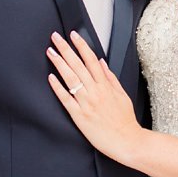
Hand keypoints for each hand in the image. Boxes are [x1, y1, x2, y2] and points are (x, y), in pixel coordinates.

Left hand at [47, 31, 142, 160]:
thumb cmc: (125, 120)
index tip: (73, 35)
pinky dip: (58, 87)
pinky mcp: (79, 115)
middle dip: (66, 49)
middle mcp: (95, 92)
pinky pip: (66, 99)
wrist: (127, 141)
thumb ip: (110, 78)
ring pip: (71, 78)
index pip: (92, 60)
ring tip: (50, 52)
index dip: (82, 46)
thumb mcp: (122, 95)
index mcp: (106, 86)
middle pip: (78, 65)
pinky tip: (50, 78)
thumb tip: (102, 62)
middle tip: (55, 37)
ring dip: (59, 63)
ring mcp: (86, 103)